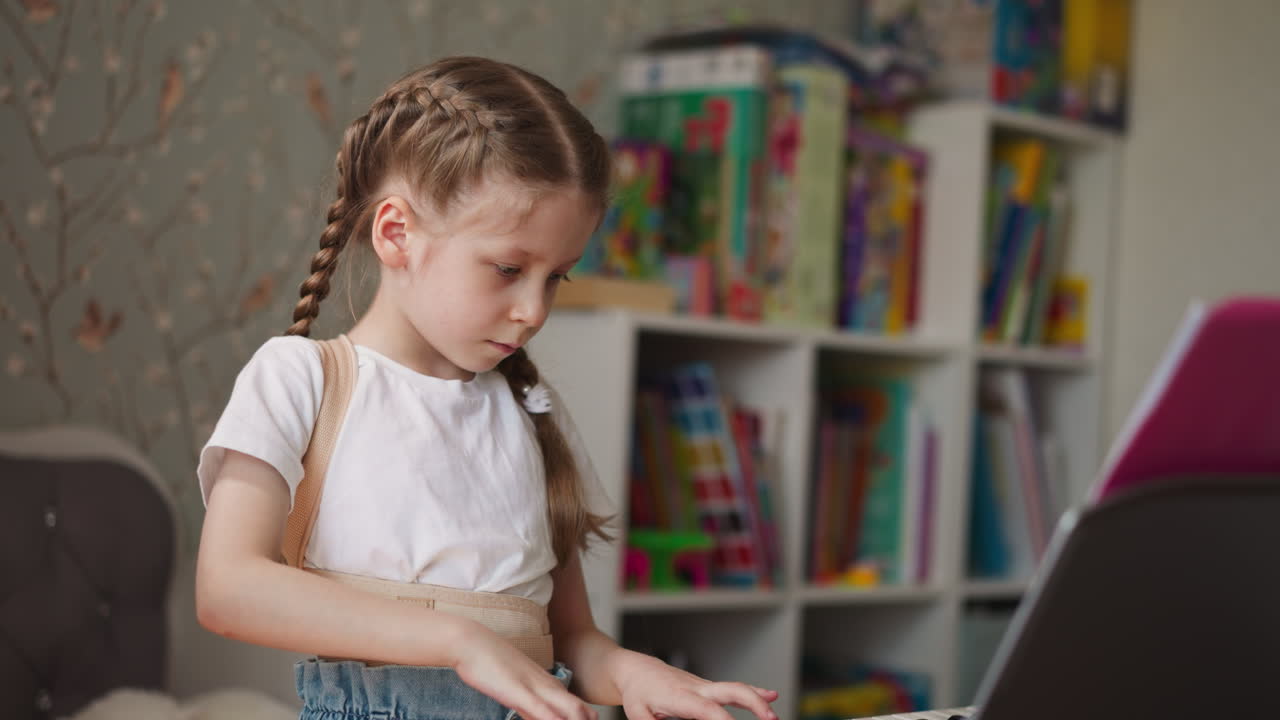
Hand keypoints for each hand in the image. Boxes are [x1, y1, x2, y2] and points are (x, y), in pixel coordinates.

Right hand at [453, 623, 594, 719]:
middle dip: (587, 719)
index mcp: (543, 681)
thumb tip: (536, 716)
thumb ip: (527, 704)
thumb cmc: (488, 662)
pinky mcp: (518, 691)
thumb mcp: (513, 686)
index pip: (573, 702)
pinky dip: (553, 719)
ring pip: (565, 708)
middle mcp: (543, 683)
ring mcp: (532, 686)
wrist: (470, 641)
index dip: (586, 715)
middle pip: (576, 706)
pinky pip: (540, 708)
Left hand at [614, 651, 777, 719]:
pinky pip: (734, 689)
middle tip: (771, 719)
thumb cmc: (638, 693)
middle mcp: (697, 689)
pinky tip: (771, 696)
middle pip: (730, 691)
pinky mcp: (708, 688)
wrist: (637, 671)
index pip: (707, 710)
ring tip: (774, 715)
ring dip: (758, 699)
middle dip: (752, 703)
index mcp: (680, 697)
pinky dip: (754, 692)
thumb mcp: (637, 714)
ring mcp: (705, 687)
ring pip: (736, 688)